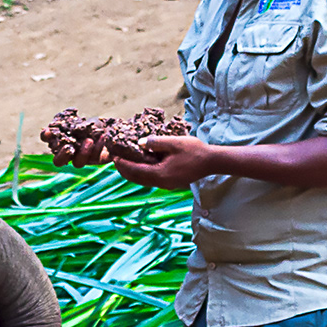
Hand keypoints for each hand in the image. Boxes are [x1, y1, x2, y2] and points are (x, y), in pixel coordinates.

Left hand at [104, 131, 233, 189]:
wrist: (212, 162)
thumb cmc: (194, 150)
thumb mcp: (174, 142)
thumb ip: (155, 142)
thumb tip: (139, 143)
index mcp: (160, 174)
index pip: (135, 171)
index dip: (123, 164)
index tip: (114, 156)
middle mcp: (161, 182)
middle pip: (137, 179)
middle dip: (124, 170)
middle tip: (115, 160)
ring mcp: (167, 184)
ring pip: (144, 181)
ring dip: (133, 173)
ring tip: (125, 163)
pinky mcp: (171, 182)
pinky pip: (151, 180)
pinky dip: (143, 173)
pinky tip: (142, 165)